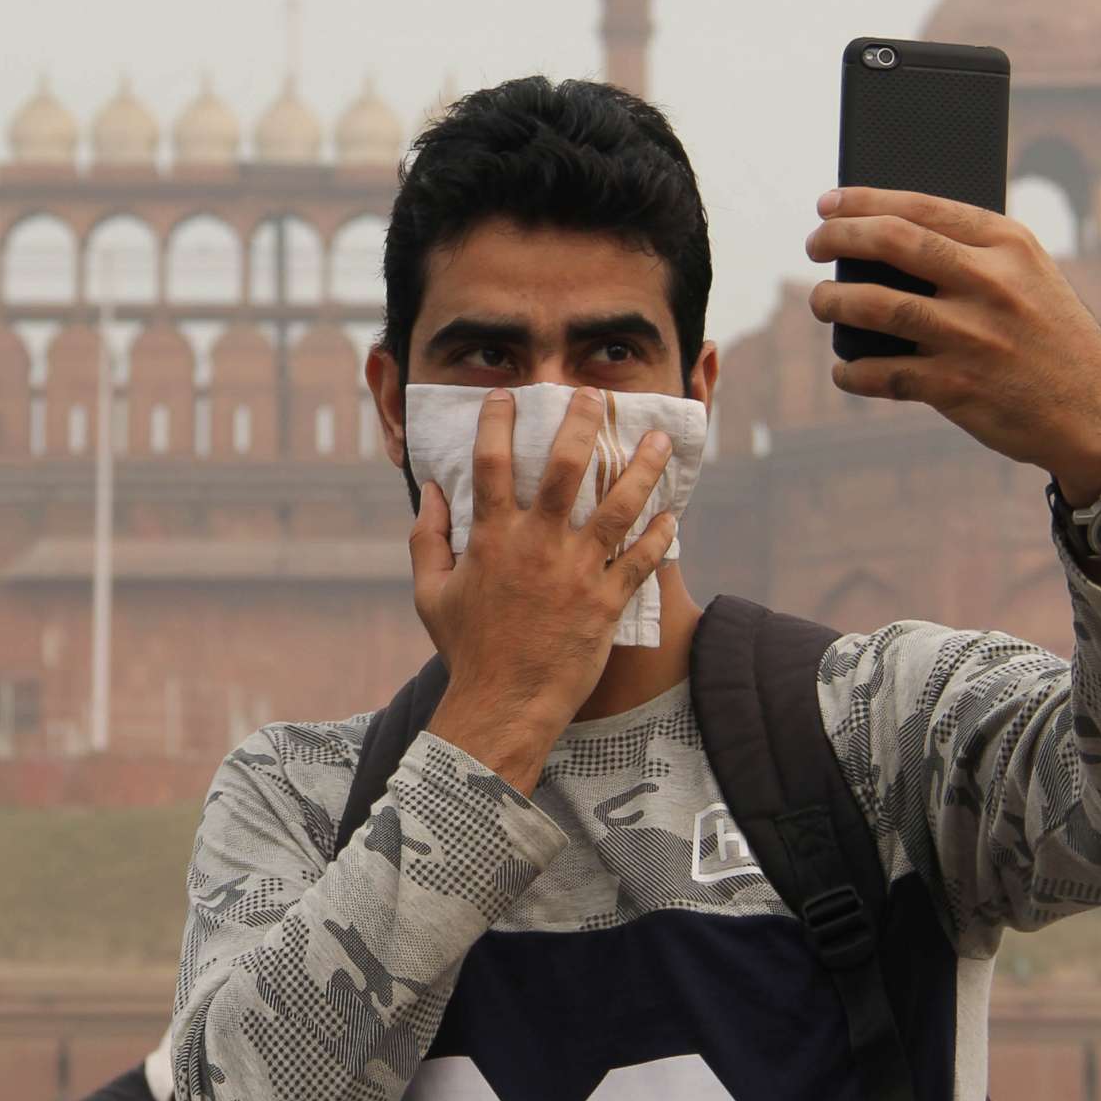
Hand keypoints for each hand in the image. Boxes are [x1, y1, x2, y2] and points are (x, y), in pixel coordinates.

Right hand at [408, 386, 677, 793]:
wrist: (504, 704)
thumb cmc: (466, 649)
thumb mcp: (431, 592)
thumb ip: (427, 537)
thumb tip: (429, 491)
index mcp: (493, 538)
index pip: (493, 464)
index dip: (498, 423)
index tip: (507, 395)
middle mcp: (539, 546)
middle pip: (568, 469)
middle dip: (584, 424)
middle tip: (595, 396)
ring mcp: (578, 572)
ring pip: (620, 507)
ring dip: (642, 469)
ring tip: (658, 441)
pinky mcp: (608, 602)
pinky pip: (642, 560)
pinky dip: (661, 535)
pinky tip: (672, 513)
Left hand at [806, 188, 1100, 504]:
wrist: (1098, 411)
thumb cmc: (1050, 335)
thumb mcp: (1029, 276)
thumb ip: (970, 253)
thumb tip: (880, 238)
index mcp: (1008, 245)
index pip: (920, 207)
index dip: (863, 201)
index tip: (829, 204)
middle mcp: (990, 284)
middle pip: (891, 243)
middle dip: (838, 238)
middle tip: (814, 244)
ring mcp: (973, 337)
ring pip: (876, 306)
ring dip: (833, 301)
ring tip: (821, 301)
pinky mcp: (958, 387)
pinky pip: (883, 374)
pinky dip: (853, 371)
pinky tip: (845, 369)